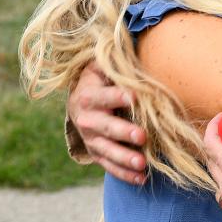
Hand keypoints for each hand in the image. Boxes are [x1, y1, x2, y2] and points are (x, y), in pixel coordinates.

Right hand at [68, 62, 147, 184]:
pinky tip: (141, 178)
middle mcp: (86, 119)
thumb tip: (131, 43)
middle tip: (141, 136)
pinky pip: (109, 166)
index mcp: (88, 96)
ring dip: (124, 158)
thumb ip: (112, 62)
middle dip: (123, 133)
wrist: (79, 103)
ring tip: (142, 163)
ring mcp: (91, 139)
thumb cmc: (100, 81)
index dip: (117, 97)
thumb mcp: (100, 68)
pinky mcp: (96, 154)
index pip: (103, 97)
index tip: (134, 97)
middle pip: (105, 127)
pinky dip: (124, 173)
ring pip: (107, 151)